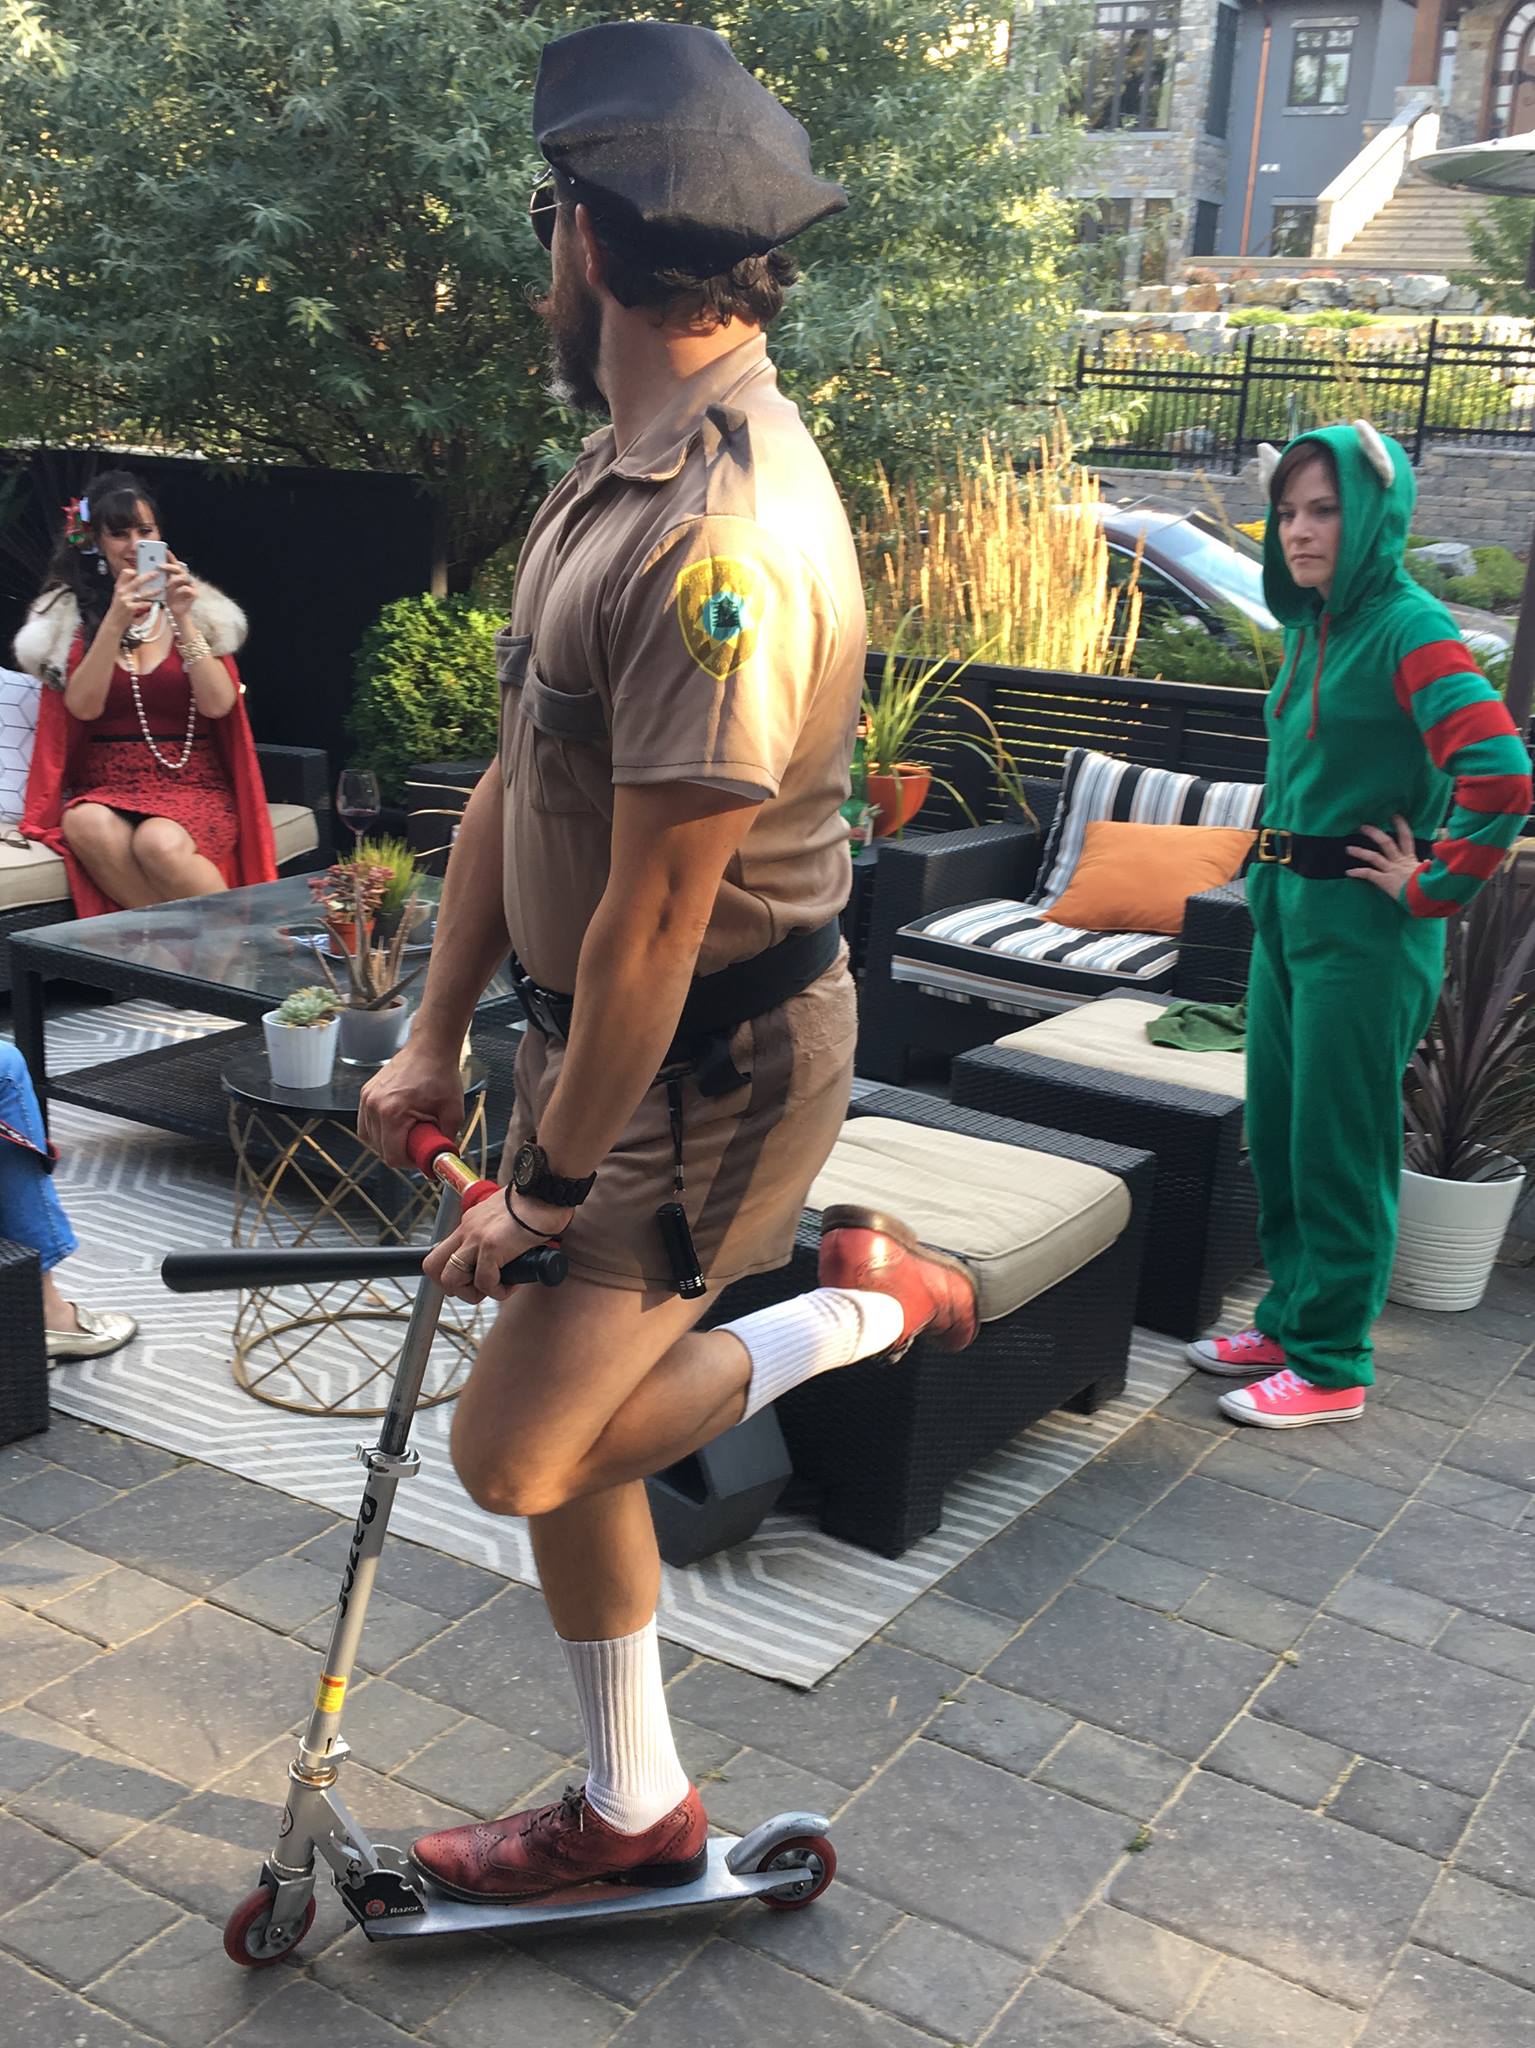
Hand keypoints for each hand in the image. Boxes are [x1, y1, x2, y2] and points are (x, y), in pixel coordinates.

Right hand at [105, 564, 157, 631]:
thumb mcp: (120, 595)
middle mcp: (122, 592)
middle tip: (156, 574)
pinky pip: (142, 604)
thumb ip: (127, 587)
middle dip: (148, 576)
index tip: (142, 570)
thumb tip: (139, 578)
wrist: (114, 622)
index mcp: (119, 586)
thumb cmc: (119, 608)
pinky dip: (148, 603)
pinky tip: (153, 602)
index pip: (126, 573)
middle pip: (136, 581)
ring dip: (152, 591)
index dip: (135, 571)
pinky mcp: (130, 609)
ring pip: (142, 593)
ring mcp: (126, 600)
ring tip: (160, 589)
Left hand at [163, 552, 195, 621]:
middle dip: (169, 566)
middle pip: (179, 568)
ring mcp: (191, 585)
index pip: (174, 563)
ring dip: (173, 580)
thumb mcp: (161, 586)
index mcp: (178, 575)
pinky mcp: (194, 593)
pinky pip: (186, 588)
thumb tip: (147, 568)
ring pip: (184, 577)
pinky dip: (178, 591)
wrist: (174, 612)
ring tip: (165, 585)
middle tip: (158, 566)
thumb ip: (159, 577)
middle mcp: (186, 578)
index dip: (170, 557)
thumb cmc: (168, 598)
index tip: (163, 551)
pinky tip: (173, 594)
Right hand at [357, 1039, 464, 1167]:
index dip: (410, 1163)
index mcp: (393, 1112)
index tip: (423, 1158)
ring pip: (370, 1138)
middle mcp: (374, 1106)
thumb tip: (442, 1160)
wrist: (430, 1048)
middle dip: (401, 1152)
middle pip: (380, 1149)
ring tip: (409, 1132)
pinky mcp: (365, 1093)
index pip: (393, 1156)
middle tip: (420, 1144)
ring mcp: (367, 1099)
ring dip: (388, 1142)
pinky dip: (379, 1130)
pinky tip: (396, 1125)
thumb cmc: (441, 1075)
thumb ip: (447, 1140)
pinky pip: (366, 1124)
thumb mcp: (453, 1112)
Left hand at [425, 1189, 572, 1302]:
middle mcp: (467, 1230)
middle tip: (481, 1288)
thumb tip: (509, 1250)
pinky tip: (513, 1284)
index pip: (441, 1254)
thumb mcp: (507, 1215)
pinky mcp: (491, 1247)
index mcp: (469, 1223)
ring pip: (451, 1279)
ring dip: (474, 1292)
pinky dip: (499, 1291)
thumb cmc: (537, 1201)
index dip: (453, 1274)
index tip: (474, 1279)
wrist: (546, 1188)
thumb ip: (499, 1230)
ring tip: (497, 1287)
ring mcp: (476, 1238)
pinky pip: (485, 1282)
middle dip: (455, 1287)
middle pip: (434, 1268)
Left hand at [1347, 816, 1423, 900]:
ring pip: (1374, 857)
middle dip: (1374, 834)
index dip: (1401, 826)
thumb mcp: (1431, 874)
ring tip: (1348, 849)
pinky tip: (1348, 872)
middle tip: (1363, 827)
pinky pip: (1369, 874)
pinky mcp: (1385, 881)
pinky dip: (1358, 872)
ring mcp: (1391, 871)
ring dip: (1360, 852)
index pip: (1406, 838)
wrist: (1426, 897)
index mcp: (1411, 859)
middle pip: (1386, 843)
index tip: (1395, 816)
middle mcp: (1399, 862)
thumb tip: (1426, 861)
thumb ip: (1425, 866)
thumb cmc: (1430, 887)